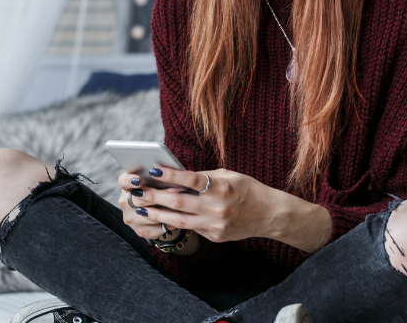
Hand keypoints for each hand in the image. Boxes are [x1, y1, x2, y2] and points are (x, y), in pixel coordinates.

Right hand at [116, 171, 180, 239]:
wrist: (160, 211)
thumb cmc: (159, 190)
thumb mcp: (156, 181)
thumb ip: (159, 177)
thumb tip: (171, 172)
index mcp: (126, 186)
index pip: (123, 181)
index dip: (129, 180)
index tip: (138, 180)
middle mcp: (125, 203)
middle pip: (139, 199)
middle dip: (159, 195)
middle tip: (178, 190)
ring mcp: (131, 218)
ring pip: (150, 214)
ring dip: (168, 209)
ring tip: (183, 204)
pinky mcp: (140, 231)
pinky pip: (156, 227)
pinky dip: (169, 222)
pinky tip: (179, 216)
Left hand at [128, 168, 279, 242]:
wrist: (269, 214)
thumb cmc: (246, 189)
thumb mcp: (228, 176)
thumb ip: (204, 177)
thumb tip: (175, 175)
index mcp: (221, 187)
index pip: (191, 180)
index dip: (171, 175)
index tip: (153, 170)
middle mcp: (218, 207)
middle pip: (180, 202)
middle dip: (155, 196)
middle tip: (138, 192)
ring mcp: (216, 225)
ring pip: (180, 220)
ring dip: (158, 214)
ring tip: (142, 209)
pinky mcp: (215, 236)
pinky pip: (191, 228)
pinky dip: (175, 223)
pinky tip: (161, 218)